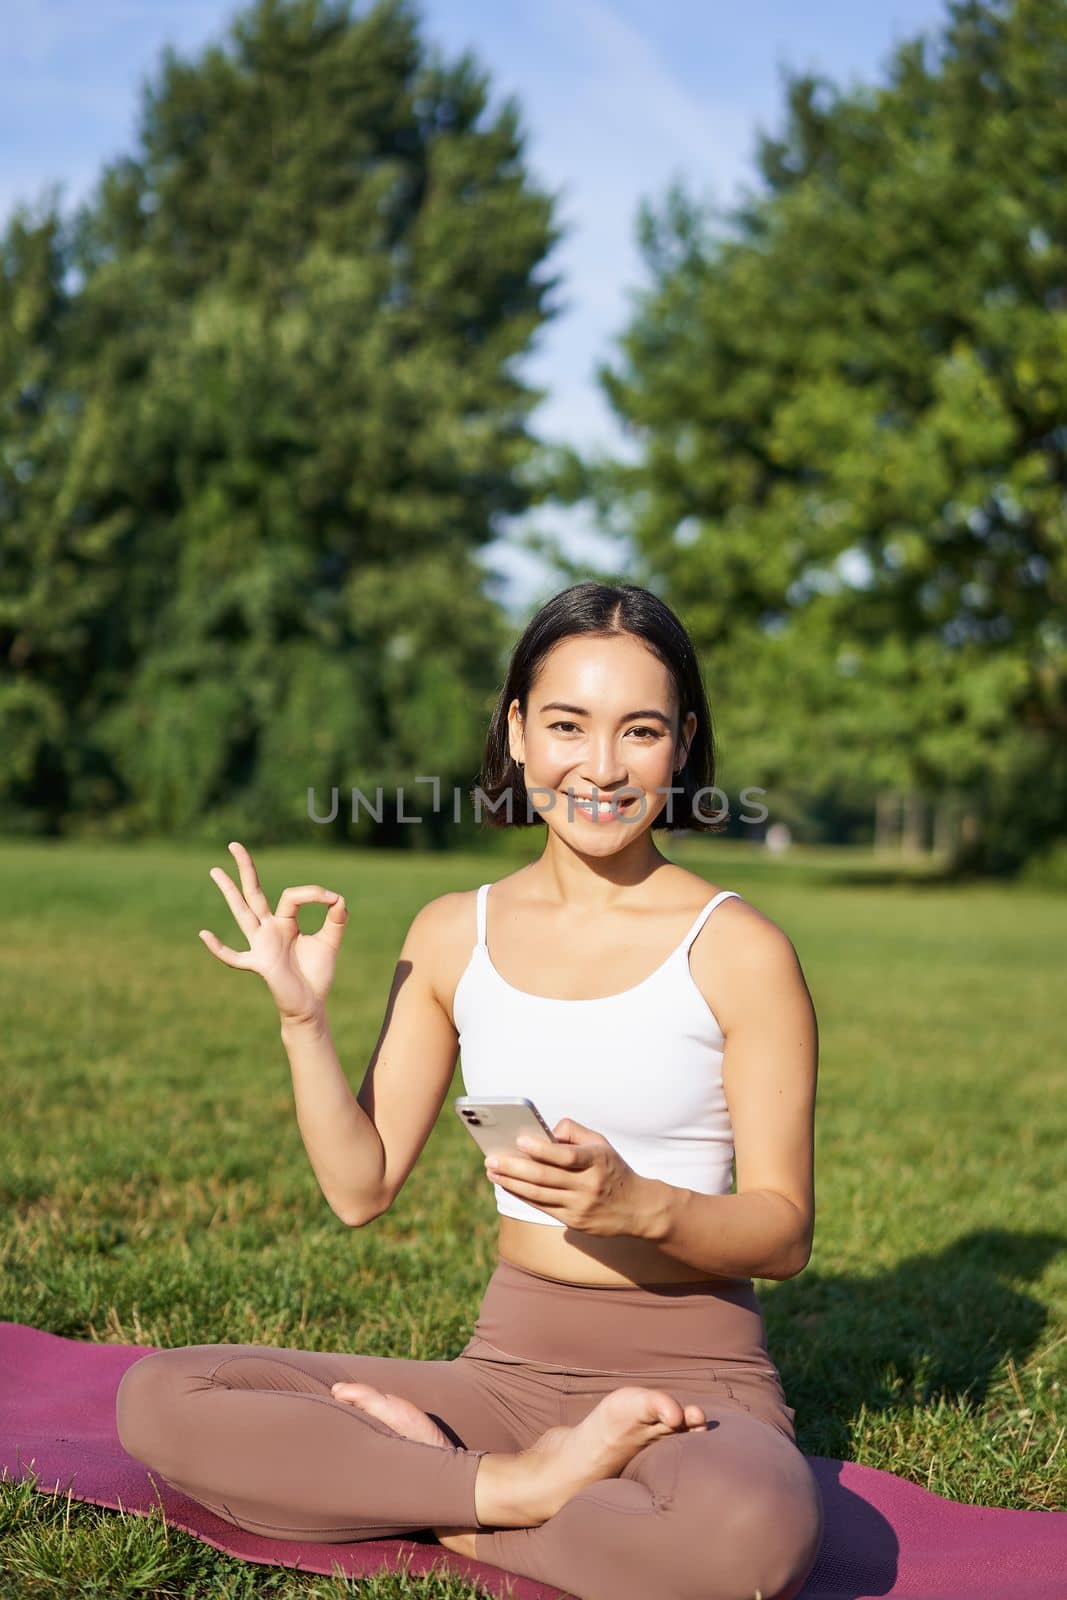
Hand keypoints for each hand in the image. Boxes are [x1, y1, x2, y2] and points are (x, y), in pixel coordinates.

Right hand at [198, 840, 347, 1024]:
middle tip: (234, 844)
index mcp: (284, 922)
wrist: (311, 1005)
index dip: (314, 893)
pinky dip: (219, 948)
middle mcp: (268, 929)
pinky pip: (235, 957)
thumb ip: (337, 920)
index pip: (292, 895)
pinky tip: (204, 934)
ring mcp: (260, 945)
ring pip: (242, 912)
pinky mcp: (259, 964)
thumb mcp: (330, 942)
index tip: (334, 900)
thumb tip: (339, 898)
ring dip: (229, 892)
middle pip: (254, 893)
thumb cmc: (316, 974)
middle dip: (246, 869)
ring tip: (215, 870)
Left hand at [484, 1118, 645, 1235]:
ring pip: (539, 1195)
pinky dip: (522, 1195)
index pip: (566, 1156)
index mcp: (597, 1160)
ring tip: (492, 1171)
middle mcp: (588, 1185)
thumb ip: (573, 1132)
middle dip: (514, 1167)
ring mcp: (580, 1206)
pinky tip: (507, 1185)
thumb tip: (544, 1133)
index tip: (519, 1140)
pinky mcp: (574, 1222)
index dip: (541, 1149)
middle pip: (545, 1177)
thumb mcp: (601, 1144)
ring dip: (512, 1182)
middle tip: (491, 1158)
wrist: (637, 1208)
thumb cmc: (611, 1168)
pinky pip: (542, 1207)